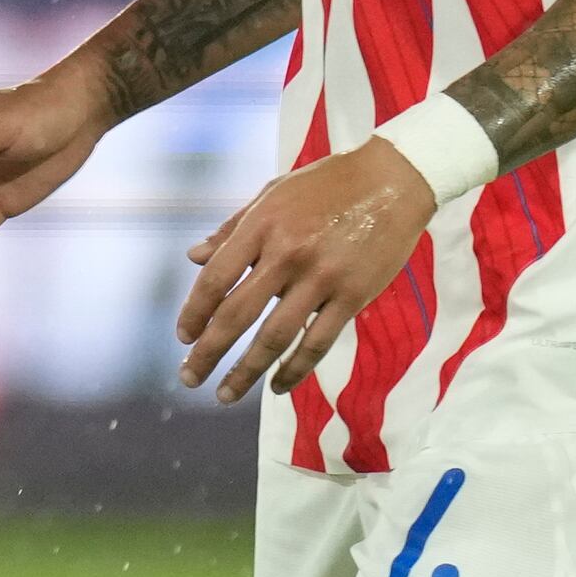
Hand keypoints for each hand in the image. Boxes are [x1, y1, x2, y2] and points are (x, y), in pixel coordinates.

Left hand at [173, 139, 434, 402]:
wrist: (393, 181)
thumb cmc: (326, 184)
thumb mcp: (272, 193)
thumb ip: (232, 228)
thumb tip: (194, 257)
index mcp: (262, 226)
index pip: (216, 279)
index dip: (195, 312)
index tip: (183, 336)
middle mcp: (286, 254)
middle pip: (237, 314)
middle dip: (208, 351)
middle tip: (190, 378)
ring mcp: (321, 278)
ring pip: (275, 337)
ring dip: (246, 371)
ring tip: (225, 395)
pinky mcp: (353, 296)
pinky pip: (318, 342)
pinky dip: (295, 369)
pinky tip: (277, 386)